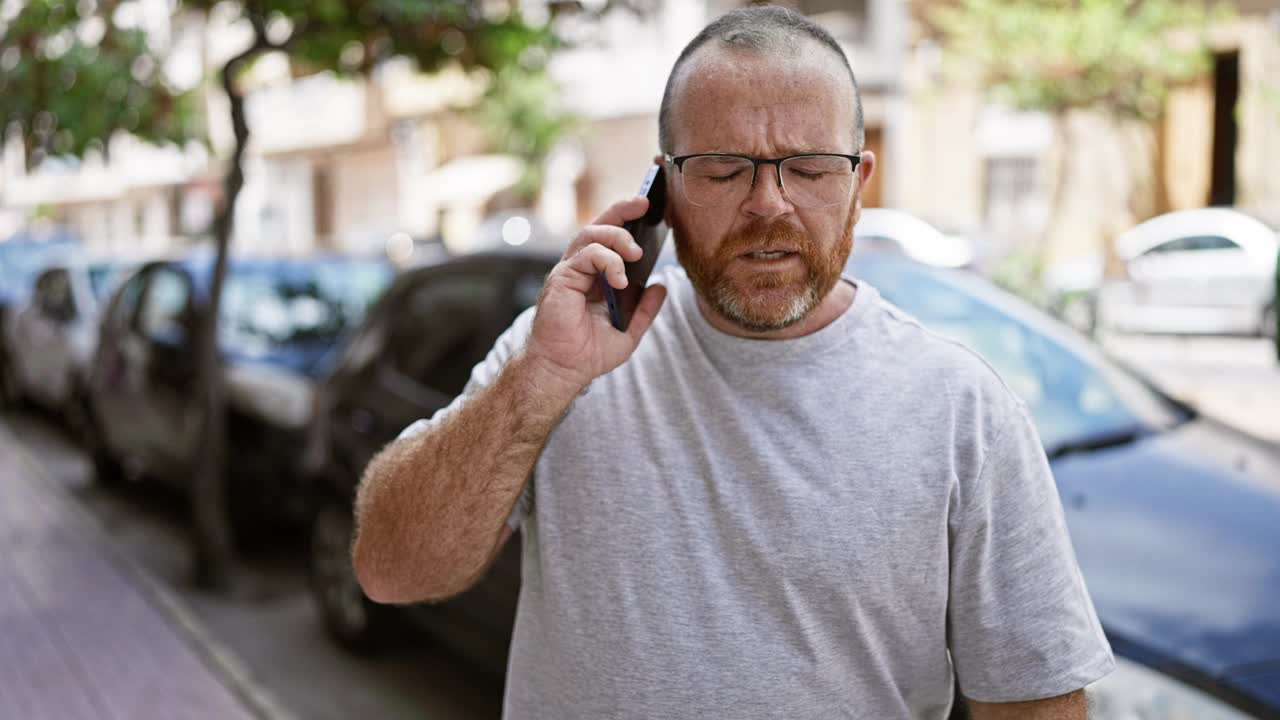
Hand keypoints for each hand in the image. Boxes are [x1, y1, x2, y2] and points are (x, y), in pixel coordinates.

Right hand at [524, 197, 667, 394]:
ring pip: (591, 234)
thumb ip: (645, 310)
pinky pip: (586, 256)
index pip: (609, 238)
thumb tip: (662, 287)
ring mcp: (569, 272)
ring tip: (636, 253)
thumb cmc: (588, 353)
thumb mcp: (628, 331)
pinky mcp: (562, 279)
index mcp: (594, 277)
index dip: (627, 218)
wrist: (564, 371)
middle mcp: (580, 269)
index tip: (651, 207)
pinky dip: (607, 261)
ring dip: (618, 237)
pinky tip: (620, 279)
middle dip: (622, 209)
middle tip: (644, 203)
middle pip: (598, 225)